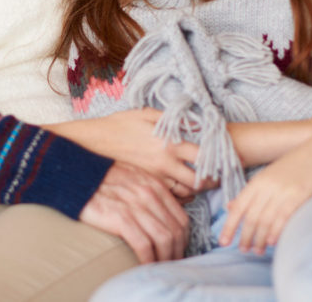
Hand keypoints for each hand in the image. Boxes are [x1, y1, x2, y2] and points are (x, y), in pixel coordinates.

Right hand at [46, 109, 214, 197]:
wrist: (90, 143)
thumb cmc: (117, 125)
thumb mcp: (145, 114)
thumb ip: (171, 119)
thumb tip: (195, 123)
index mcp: (168, 141)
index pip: (204, 156)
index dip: (217, 160)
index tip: (221, 161)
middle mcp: (164, 162)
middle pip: (199, 180)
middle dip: (210, 181)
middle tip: (214, 178)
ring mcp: (154, 178)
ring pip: (186, 193)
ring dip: (194, 190)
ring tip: (196, 184)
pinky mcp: (144, 187)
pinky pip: (168, 198)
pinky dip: (177, 196)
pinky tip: (177, 189)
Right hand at [79, 162, 189, 262]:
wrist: (73, 176)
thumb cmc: (100, 180)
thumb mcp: (132, 178)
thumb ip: (149, 192)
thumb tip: (161, 216)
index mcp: (154, 185)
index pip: (181, 218)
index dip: (183, 240)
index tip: (177, 250)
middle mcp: (149, 194)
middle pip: (176, 231)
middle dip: (177, 252)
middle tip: (170, 264)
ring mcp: (135, 205)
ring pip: (164, 239)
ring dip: (165, 258)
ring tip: (159, 268)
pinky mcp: (120, 218)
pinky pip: (144, 244)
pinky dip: (149, 259)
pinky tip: (145, 266)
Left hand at [218, 140, 311, 253]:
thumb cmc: (292, 167)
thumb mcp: (267, 176)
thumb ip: (250, 193)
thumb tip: (229, 207)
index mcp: (257, 181)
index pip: (238, 207)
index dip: (229, 226)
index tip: (222, 241)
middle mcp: (267, 186)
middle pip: (251, 216)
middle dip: (244, 236)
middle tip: (242, 250)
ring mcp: (283, 191)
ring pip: (266, 219)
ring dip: (260, 238)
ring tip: (257, 250)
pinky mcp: (300, 195)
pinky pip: (284, 216)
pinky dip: (276, 231)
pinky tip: (272, 242)